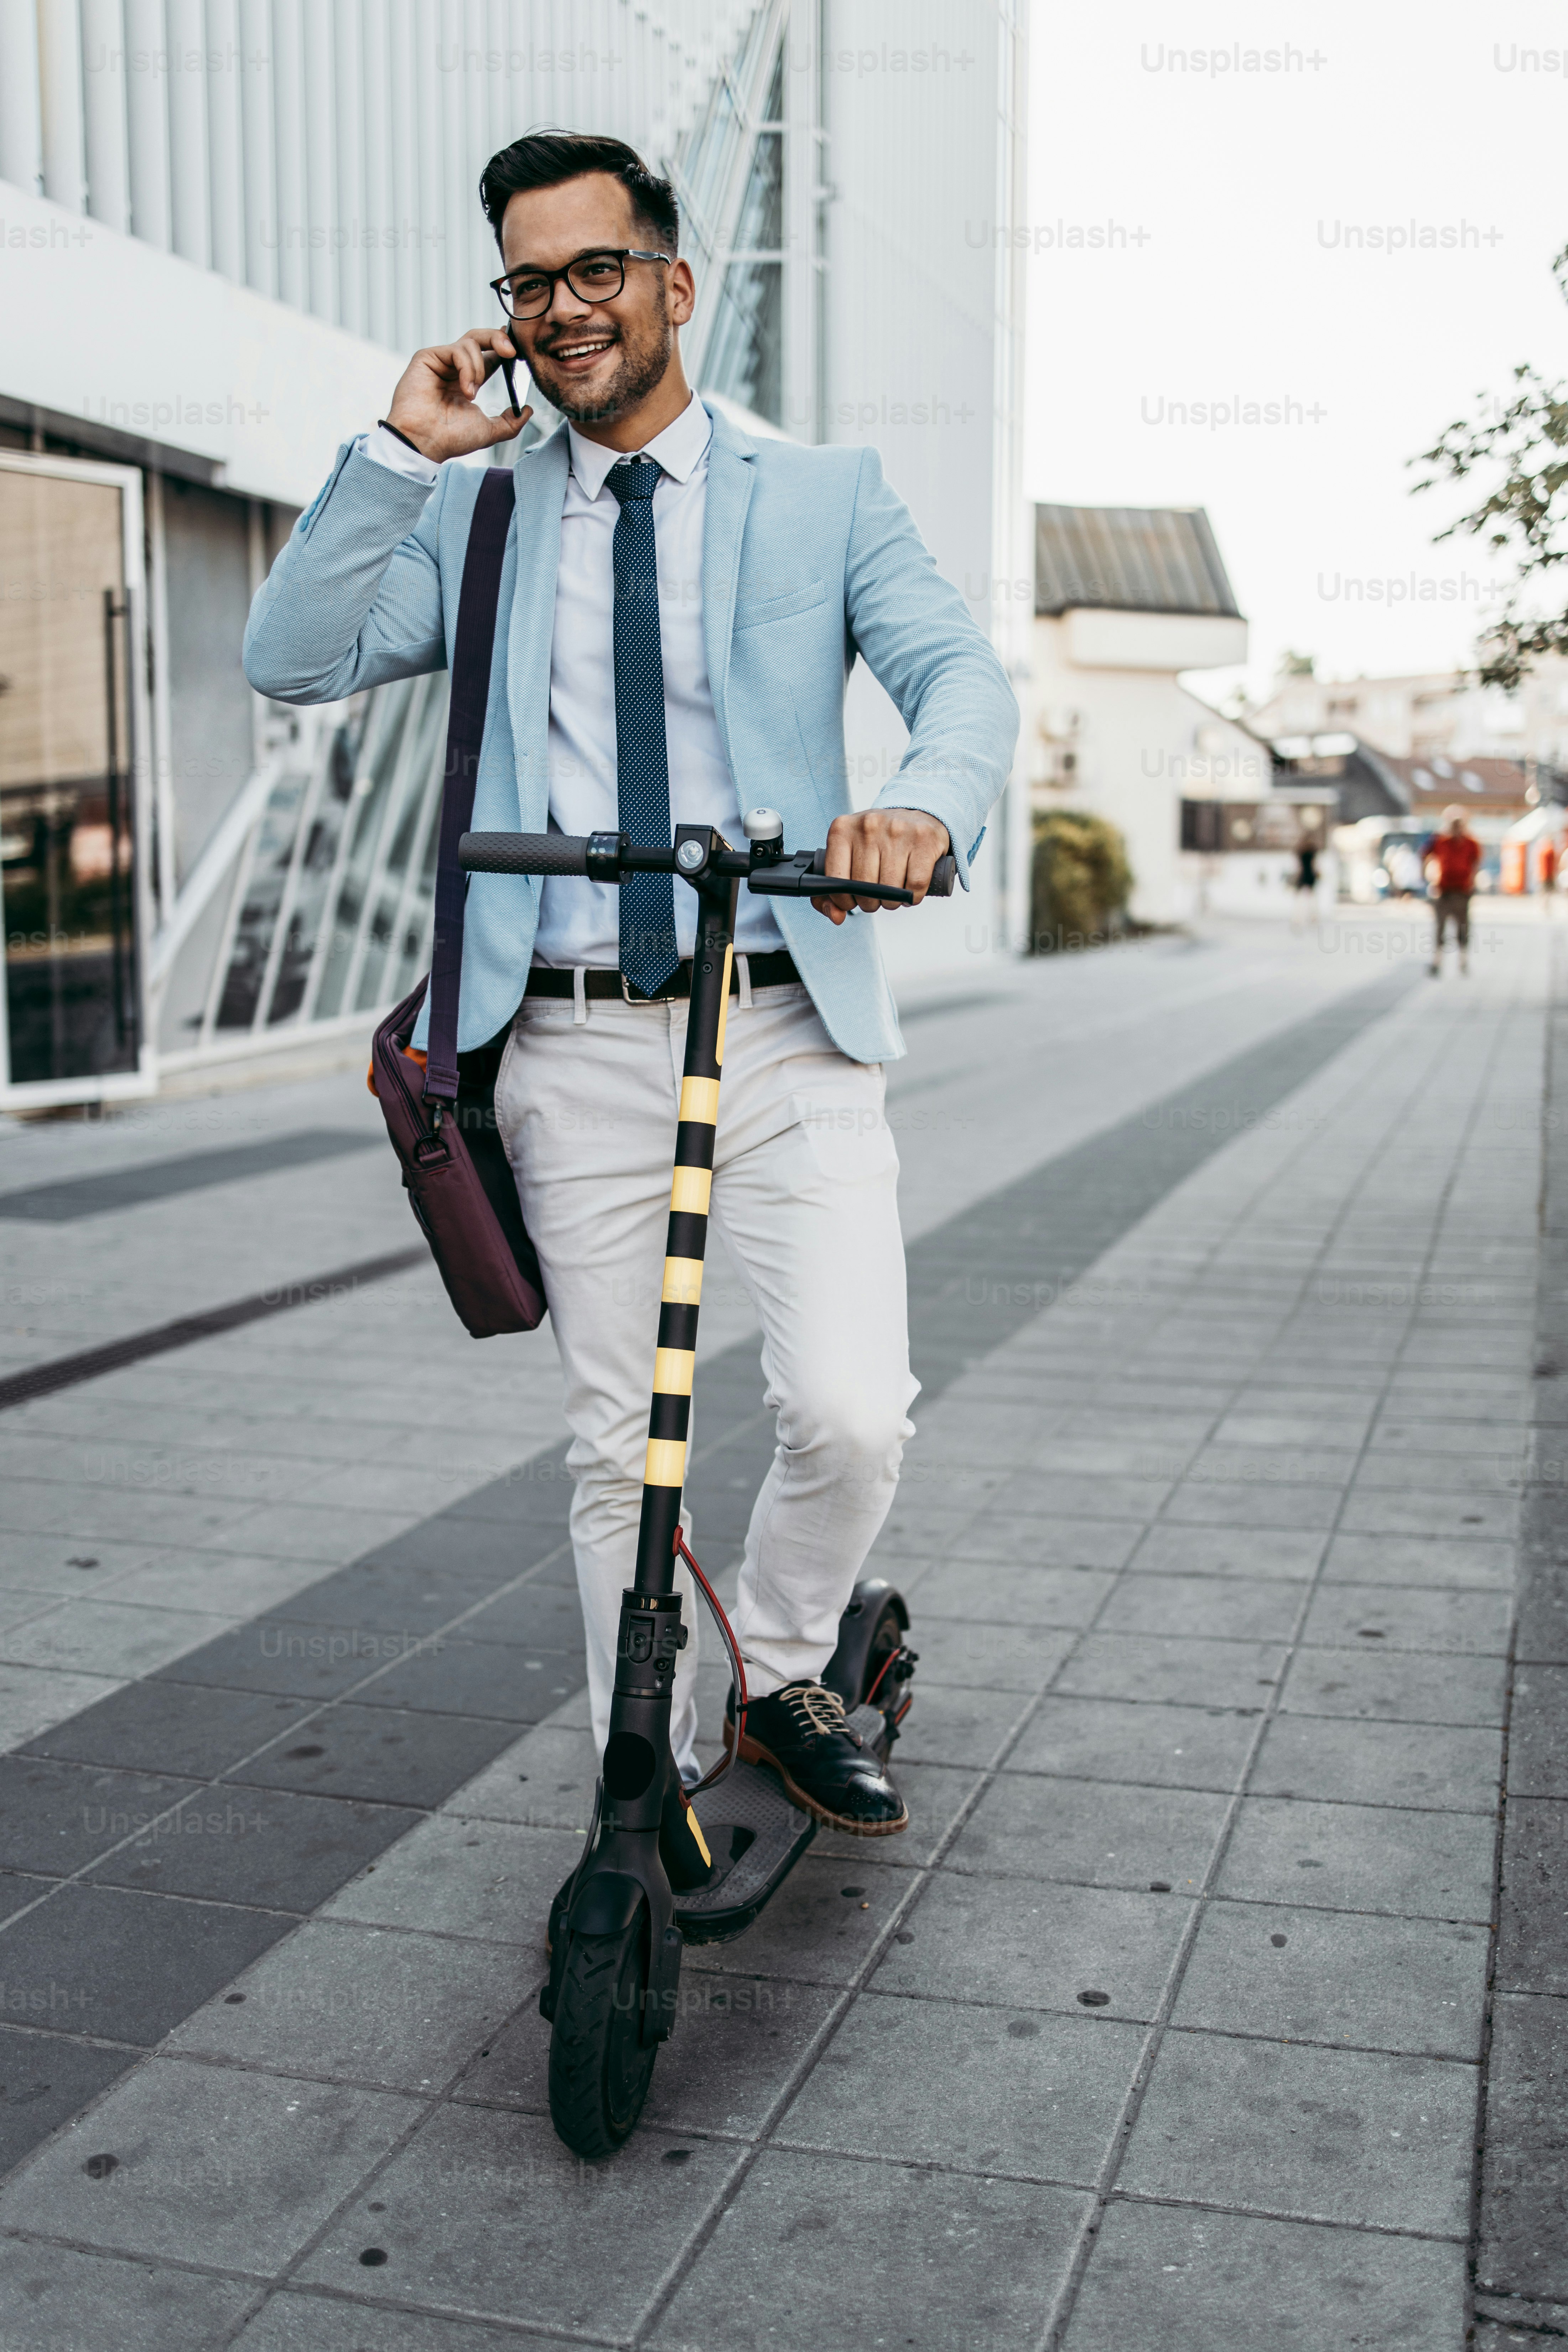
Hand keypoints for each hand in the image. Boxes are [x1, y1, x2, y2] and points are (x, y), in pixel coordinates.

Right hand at [385, 328, 531, 462]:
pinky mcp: (427, 357)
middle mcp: (453, 368)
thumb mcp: (489, 431)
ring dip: (478, 368)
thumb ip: (511, 422)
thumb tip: (528, 410)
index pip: (489, 356)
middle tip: (512, 351)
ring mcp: (440, 361)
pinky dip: (467, 368)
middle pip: (480, 338)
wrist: (426, 442)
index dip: (504, 349)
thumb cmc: (451, 439)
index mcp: (467, 381)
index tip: (518, 353)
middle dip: (499, 339)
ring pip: (471, 342)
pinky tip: (465, 389)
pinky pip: (457, 350)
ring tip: (472, 393)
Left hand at [811, 808, 951, 923]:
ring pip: (891, 890)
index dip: (843, 900)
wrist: (916, 817)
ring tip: (894, 890)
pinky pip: (915, 886)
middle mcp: (868, 825)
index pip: (836, 880)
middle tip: (877, 894)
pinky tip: (910, 888)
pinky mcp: (924, 840)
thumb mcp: (849, 857)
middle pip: (864, 888)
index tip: (852, 899)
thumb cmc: (878, 843)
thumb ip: (832, 891)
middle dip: (870, 902)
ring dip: (892, 901)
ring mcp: (897, 830)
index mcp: (842, 829)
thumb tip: (836, 917)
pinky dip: (913, 897)